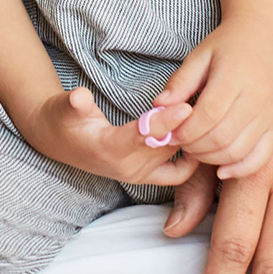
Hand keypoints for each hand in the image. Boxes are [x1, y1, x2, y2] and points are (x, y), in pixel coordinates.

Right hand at [20, 88, 199, 186]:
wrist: (60, 141)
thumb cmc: (63, 121)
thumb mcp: (63, 108)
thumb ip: (73, 103)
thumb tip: (79, 97)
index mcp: (110, 150)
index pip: (144, 137)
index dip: (165, 122)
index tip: (186, 107)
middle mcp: (129, 169)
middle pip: (167, 148)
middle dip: (188, 128)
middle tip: (210, 103)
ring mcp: (141, 176)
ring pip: (177, 160)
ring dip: (194, 142)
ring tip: (212, 116)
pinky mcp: (148, 176)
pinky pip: (179, 173)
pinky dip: (192, 159)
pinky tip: (201, 139)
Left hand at [156, 18, 272, 178]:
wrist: (261, 40)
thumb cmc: (226, 47)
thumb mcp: (199, 56)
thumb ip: (180, 82)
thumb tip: (158, 107)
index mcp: (235, 77)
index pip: (209, 114)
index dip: (186, 129)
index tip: (170, 132)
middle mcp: (257, 100)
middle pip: (222, 137)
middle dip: (195, 146)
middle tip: (179, 142)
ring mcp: (269, 117)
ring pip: (238, 151)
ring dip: (211, 158)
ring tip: (194, 149)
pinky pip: (260, 158)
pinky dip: (239, 169)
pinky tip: (220, 169)